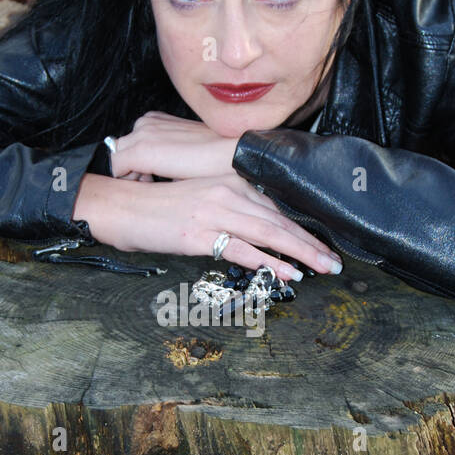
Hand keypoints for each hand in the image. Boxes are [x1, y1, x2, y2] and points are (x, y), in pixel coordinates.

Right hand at [73, 172, 342, 281]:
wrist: (119, 207)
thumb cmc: (157, 208)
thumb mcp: (200, 200)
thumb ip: (231, 209)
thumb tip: (260, 232)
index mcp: (228, 181)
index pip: (275, 205)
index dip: (303, 226)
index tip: (324, 243)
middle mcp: (225, 192)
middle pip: (279, 219)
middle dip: (311, 242)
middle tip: (335, 261)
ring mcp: (213, 212)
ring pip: (268, 233)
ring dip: (300, 253)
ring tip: (323, 268)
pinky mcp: (199, 233)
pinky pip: (243, 249)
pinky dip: (269, 262)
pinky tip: (287, 273)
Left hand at [108, 112, 236, 181]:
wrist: (232, 154)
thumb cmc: (218, 158)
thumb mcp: (189, 153)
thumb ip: (171, 157)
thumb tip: (165, 174)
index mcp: (157, 121)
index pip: (131, 144)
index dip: (138, 166)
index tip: (151, 179)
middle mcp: (145, 123)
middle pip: (121, 151)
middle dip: (131, 171)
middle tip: (149, 185)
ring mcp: (141, 135)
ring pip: (117, 160)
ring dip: (129, 176)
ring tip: (150, 187)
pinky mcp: (141, 150)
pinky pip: (116, 168)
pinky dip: (126, 181)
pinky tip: (145, 189)